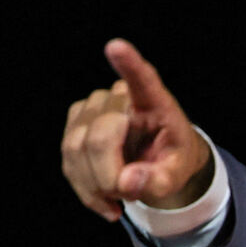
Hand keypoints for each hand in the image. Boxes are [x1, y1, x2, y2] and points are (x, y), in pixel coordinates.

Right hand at [61, 39, 210, 220]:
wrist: (159, 162)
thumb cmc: (171, 161)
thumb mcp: (177, 175)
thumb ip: (159, 181)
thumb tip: (127, 183)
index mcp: (155, 102)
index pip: (142, 79)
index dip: (128, 64)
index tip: (116, 47)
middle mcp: (119, 97)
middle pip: (99, 136)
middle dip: (108, 177)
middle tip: (129, 197)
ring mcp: (93, 108)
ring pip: (76, 148)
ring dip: (95, 185)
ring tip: (120, 198)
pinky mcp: (75, 124)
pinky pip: (68, 160)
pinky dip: (84, 188)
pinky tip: (104, 200)